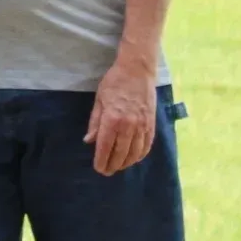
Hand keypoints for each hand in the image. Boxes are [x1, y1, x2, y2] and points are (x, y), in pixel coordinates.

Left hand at [85, 58, 156, 175]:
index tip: (98, 168)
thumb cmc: (114, 82)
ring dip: (126, 163)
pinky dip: (140, 155)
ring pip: (135, 153)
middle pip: (120, 154)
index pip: (105, 147)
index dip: (101, 160)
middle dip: (113, 165)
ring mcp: (142, 125)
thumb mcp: (99, 100)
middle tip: (107, 171)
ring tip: (119, 166)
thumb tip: (89, 141)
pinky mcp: (151, 124)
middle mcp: (128, 125)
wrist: (138, 70)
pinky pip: (147, 145)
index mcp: (112, 119)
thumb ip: (95, 122)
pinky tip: (134, 158)